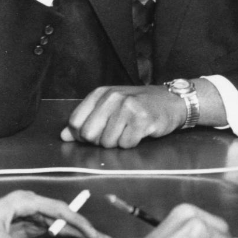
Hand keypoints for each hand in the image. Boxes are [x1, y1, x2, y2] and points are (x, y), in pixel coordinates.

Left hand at [0, 190, 112, 237]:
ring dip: (75, 237)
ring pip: (56, 228)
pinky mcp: (19, 231)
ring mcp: (24, 219)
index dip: (79, 223)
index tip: (94, 235)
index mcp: (24, 201)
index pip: (59, 211)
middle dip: (84, 230)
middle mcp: (27, 207)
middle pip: (62, 219)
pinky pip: (45, 236)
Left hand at [61, 85, 186, 147]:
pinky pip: (126, 144)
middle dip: (100, 140)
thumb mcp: (110, 106)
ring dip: (118, 142)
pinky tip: (140, 132)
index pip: (75, 123)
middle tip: (116, 131)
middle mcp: (113, 98)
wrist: (172, 101)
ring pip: (107, 143)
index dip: (83, 134)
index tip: (98, 131)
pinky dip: (132, 143)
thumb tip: (64, 135)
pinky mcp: (142, 120)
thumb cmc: (140, 104)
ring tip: (130, 129)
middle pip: (89, 135)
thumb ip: (86, 119)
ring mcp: (128, 108)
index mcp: (101, 93)